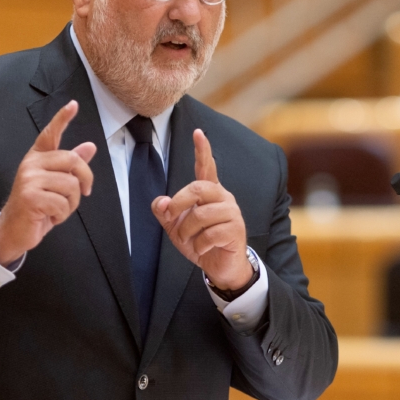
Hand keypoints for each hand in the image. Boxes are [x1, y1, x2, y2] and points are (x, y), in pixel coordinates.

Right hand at [0, 101, 96, 265]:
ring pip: (71, 185)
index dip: (62, 119)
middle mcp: (31, 164)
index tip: (73, 104)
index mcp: (38, 158)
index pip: (50, 134)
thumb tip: (90, 146)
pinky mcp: (30, 197)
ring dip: (72, 204)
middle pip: (73, 160)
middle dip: (85, 180)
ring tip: (58, 209)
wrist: (15, 230)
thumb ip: (71, 166)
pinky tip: (50, 217)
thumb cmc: (38, 206)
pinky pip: (62, 203)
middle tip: (84, 193)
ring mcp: (29, 179)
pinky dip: (62, 215)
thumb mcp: (57, 184)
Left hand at [152, 129, 252, 290]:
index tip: (197, 132)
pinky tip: (203, 249)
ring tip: (190, 241)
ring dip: (188, 231)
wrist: (219, 267)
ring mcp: (232, 213)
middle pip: (198, 188)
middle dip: (179, 203)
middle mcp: (223, 198)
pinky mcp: (236, 230)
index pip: (206, 167)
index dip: (202, 150)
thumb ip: (165, 212)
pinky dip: (200, 246)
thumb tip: (162, 202)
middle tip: (171, 218)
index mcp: (209, 193)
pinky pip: (210, 234)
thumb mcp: (176, 227)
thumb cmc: (200, 241)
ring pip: (202, 214)